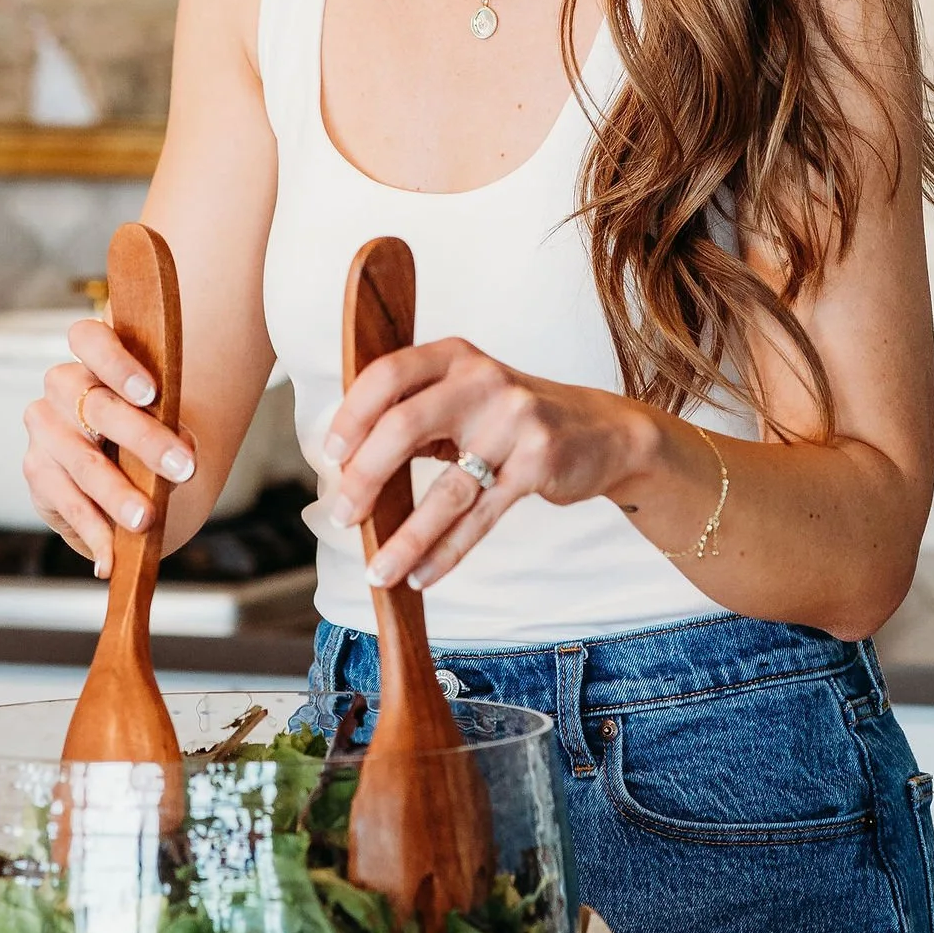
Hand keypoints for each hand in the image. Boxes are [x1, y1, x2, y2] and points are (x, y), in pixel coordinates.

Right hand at [22, 316, 199, 574]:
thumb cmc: (148, 439)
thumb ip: (172, 431)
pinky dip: (95, 532)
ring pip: (82, 461)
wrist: (126, 479)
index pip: (88, 338)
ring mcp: (44, 432)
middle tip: (183, 468)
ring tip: (146, 520)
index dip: (116, 361)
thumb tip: (182, 453)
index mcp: (95, 361)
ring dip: (117, 493)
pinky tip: (111, 557)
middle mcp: (62, 390)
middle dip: (144, 439)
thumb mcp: (167, 429)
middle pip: (98, 406)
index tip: (151, 392)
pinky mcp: (37, 475)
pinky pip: (68, 503)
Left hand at [323, 336, 652, 592]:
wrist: (604, 432)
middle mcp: (483, 381)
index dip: (351, 415)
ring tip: (378, 570)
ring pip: (445, 489)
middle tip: (343, 516)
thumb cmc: (514, 419)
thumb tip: (347, 465)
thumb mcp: (466, 398)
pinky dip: (445, 552)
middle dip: (364, 478)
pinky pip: (480, 517)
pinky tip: (422, 574)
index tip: (329, 456)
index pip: (387, 374)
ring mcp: (515, 422)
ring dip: (406, 537)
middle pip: (404, 426)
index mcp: (455, 357)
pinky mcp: (538, 464)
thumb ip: (414, 416)